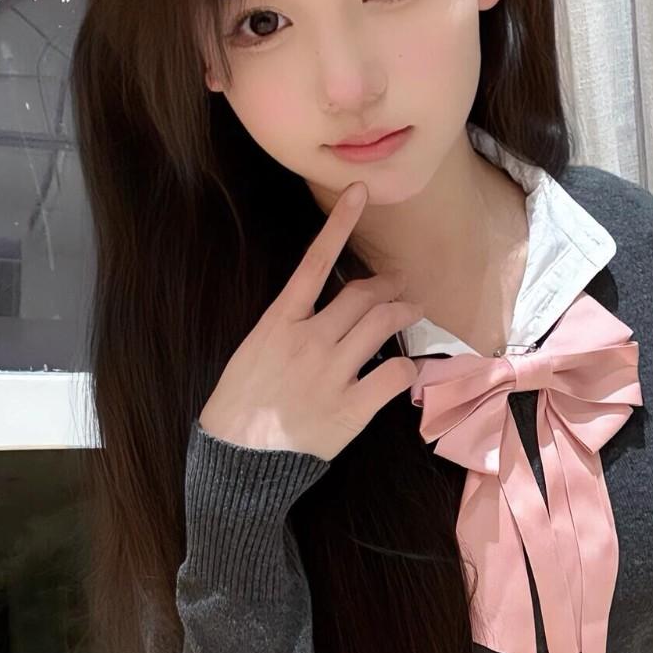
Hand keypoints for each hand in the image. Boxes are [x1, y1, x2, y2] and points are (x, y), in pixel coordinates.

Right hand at [198, 180, 422, 460]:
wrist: (239, 458)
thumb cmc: (241, 404)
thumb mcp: (254, 350)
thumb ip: (289, 326)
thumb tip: (321, 309)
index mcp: (280, 322)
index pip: (315, 262)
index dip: (340, 224)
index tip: (360, 193)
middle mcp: (309, 340)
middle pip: (363, 295)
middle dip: (389, 287)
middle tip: (400, 288)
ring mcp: (332, 372)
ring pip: (383, 326)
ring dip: (404, 314)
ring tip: (413, 312)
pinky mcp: (351, 407)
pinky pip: (394, 375)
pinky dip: (407, 368)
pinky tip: (406, 368)